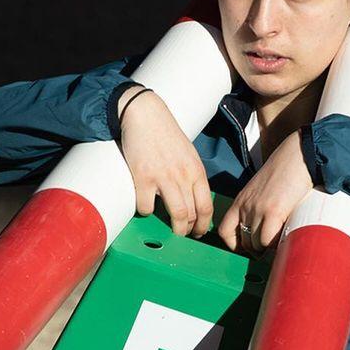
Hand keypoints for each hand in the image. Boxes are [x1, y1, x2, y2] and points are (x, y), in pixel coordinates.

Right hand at [117, 87, 212, 237]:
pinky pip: (147, 207)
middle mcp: (184, 176)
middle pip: (192, 215)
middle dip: (188, 230)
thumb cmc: (166, 135)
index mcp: (196, 171)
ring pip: (176, 215)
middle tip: (183, 233)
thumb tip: (193, 201)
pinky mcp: (143, 178)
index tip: (199, 231)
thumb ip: (192, 176)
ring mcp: (164, 178)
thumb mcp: (189, 155)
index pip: (206, 206)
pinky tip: (146, 206)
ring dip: (174, 228)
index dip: (204, 224)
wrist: (146, 115)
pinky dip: (146, 212)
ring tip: (170, 229)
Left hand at [217, 130, 312, 252]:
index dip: (236, 245)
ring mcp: (257, 209)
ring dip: (269, 248)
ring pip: (256, 244)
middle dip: (257, 249)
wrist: (299, 155)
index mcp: (241, 200)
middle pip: (244, 242)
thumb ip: (259, 206)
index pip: (225, 231)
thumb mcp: (263, 189)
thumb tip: (266, 228)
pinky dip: (277, 244)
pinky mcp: (273, 212)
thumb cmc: (287, 171)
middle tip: (272, 248)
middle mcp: (245, 206)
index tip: (250, 247)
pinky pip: (268, 241)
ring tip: (281, 241)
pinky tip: (286, 236)